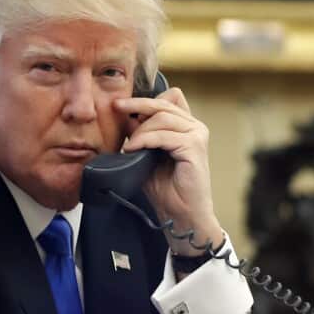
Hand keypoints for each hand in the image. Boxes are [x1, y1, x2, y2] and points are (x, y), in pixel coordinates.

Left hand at [115, 87, 221, 255]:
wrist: (181, 215)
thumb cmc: (166, 190)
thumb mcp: (147, 156)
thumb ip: (141, 136)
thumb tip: (125, 117)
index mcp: (186, 127)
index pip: (169, 98)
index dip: (146, 99)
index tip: (123, 105)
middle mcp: (195, 127)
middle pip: (163, 103)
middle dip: (137, 104)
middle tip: (116, 107)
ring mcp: (197, 135)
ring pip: (162, 117)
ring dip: (140, 130)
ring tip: (128, 146)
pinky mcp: (195, 147)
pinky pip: (163, 135)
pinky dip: (144, 140)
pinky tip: (133, 150)